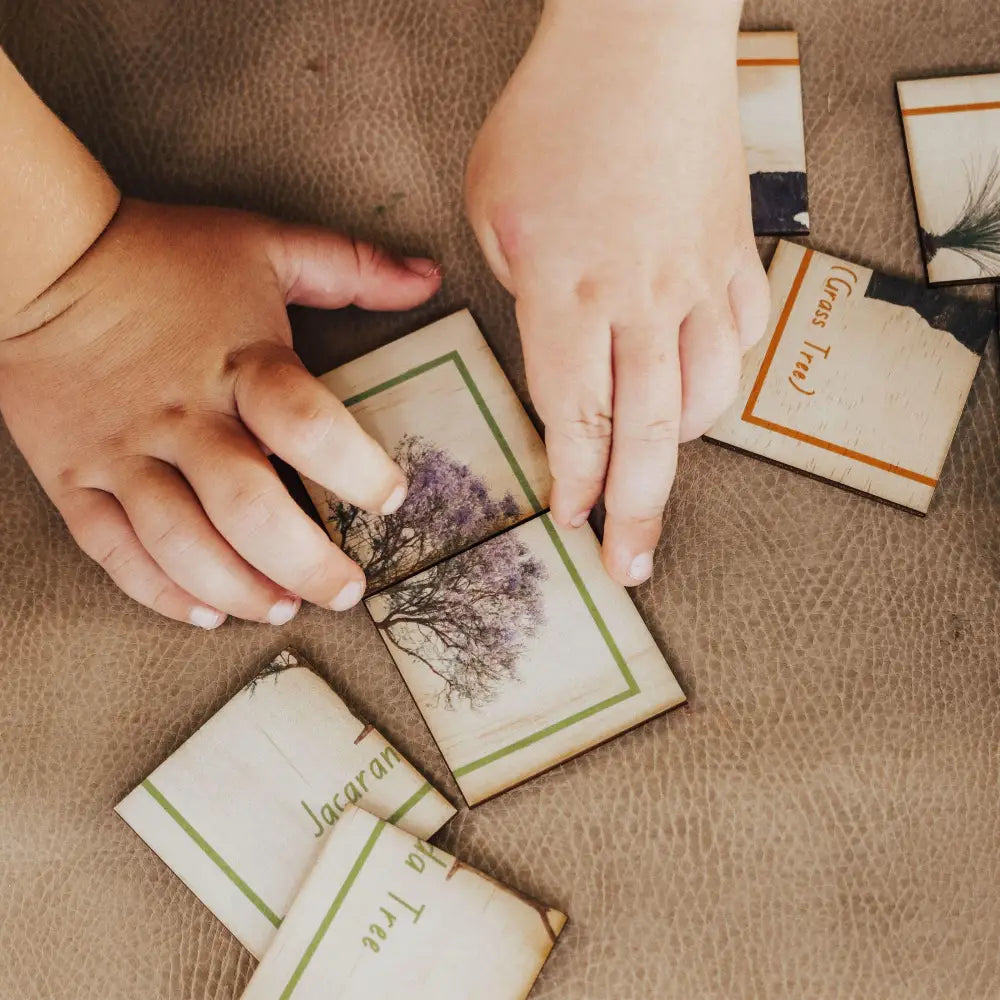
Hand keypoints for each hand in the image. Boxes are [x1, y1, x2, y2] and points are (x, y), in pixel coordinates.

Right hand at [0, 199, 440, 626]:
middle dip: (306, 564)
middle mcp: (182, 419)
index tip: (390, 498)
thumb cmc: (163, 258)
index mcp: (239, 364)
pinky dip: (160, 590)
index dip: (356, 470)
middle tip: (347, 590)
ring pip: (181, 544)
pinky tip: (206, 611)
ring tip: (283, 607)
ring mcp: (123, 454)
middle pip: (247, 509)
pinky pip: (115, 550)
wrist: (41, 261)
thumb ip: (352, 266)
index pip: (305, 425)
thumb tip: (428, 279)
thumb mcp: (267, 246)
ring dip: (240, 589)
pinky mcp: (76, 478)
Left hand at [466, 0, 768, 585]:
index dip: (575, 484)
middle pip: (646, 438)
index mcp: (567, 298)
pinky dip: (722, 374)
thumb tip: (547, 340)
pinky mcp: (736, 253)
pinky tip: (702, 385)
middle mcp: (639, 304)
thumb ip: (518, 292)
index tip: (571, 522)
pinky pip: (741, 337)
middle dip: (636, 515)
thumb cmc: (556, 115)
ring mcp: (697, 282)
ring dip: (681, 449)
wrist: (641, 41)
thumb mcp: (493, 210)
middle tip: (631, 567)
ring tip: (660, 471)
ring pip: (705, 398)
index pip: (576, 422)